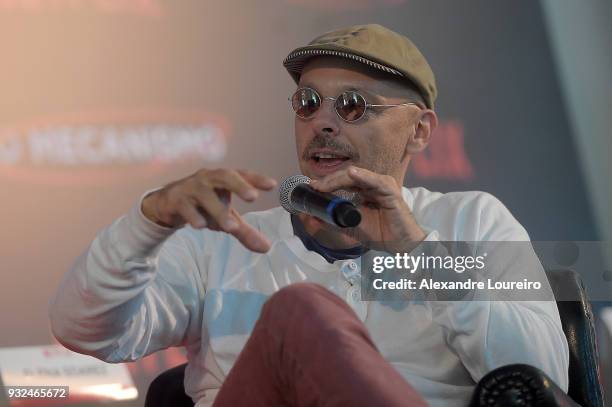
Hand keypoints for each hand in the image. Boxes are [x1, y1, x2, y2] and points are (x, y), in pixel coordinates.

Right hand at [141, 168, 276, 252]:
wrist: (166, 204)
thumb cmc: (203, 206)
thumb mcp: (225, 218)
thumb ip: (245, 231)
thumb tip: (266, 248)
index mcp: (223, 179)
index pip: (242, 175)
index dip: (256, 178)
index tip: (272, 185)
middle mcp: (208, 179)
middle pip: (224, 176)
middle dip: (239, 185)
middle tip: (253, 197)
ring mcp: (190, 187)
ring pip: (205, 194)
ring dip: (218, 210)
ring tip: (231, 227)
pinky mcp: (176, 199)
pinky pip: (185, 206)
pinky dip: (193, 215)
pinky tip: (201, 226)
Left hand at [309, 166, 425, 251]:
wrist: (399, 245)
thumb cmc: (379, 234)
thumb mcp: (350, 227)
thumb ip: (332, 222)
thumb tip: (311, 217)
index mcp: (364, 189)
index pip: (342, 181)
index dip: (326, 183)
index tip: (311, 187)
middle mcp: (372, 184)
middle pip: (346, 176)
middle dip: (328, 180)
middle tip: (314, 186)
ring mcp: (382, 185)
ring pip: (356, 176)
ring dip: (338, 179)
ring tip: (324, 184)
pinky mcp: (391, 191)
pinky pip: (375, 181)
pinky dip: (363, 176)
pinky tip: (351, 174)